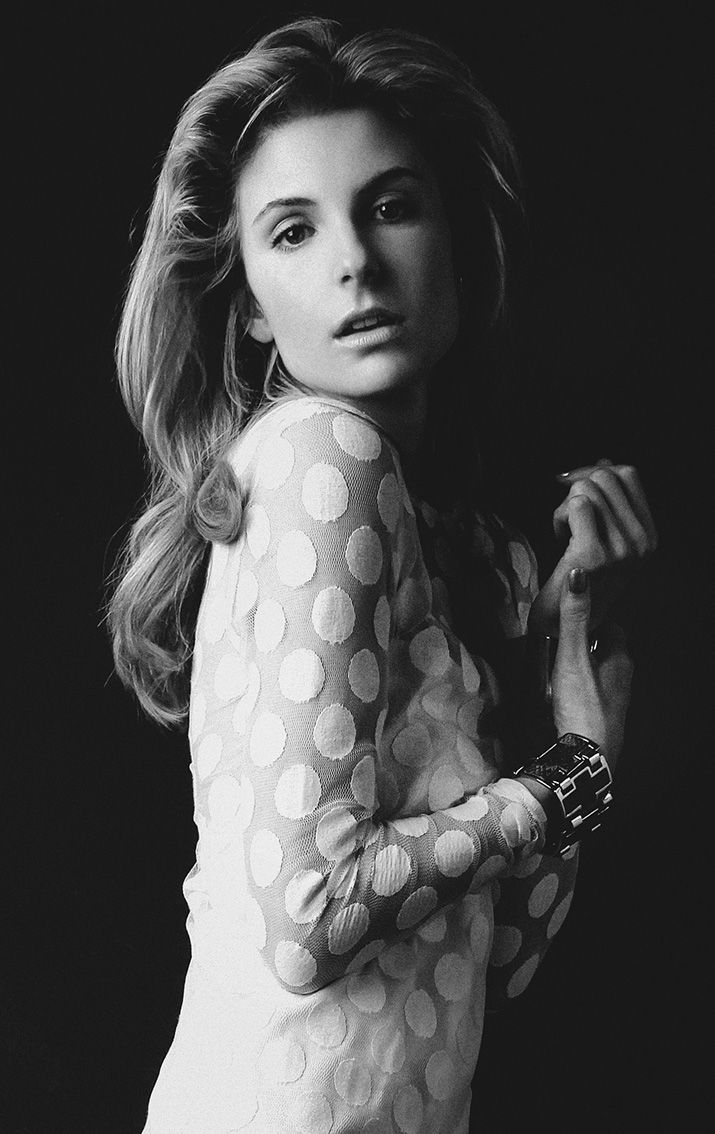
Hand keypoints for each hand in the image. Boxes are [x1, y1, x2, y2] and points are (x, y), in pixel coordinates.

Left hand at [529, 460, 657, 636]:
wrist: (562, 624)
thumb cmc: (578, 581)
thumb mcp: (604, 538)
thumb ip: (609, 502)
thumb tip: (604, 462)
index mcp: (648, 537)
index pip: (628, 475)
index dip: (594, 471)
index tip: (573, 488)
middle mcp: (640, 544)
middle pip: (606, 476)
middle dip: (577, 489)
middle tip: (568, 519)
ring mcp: (620, 550)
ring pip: (587, 488)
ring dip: (565, 507)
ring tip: (565, 534)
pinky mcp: (593, 555)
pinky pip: (576, 505)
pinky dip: (558, 517)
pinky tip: (559, 541)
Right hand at [550, 568, 633, 770]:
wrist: (586, 759)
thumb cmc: (582, 704)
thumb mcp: (573, 656)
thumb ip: (573, 617)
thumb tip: (578, 572)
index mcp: (621, 658)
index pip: (611, 625)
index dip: (593, 617)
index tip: (571, 612)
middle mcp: (624, 678)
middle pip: (605, 649)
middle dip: (585, 641)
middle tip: (557, 635)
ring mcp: (615, 701)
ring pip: (598, 672)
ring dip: (580, 665)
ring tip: (554, 661)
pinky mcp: (603, 719)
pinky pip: (591, 693)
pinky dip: (578, 687)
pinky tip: (560, 691)